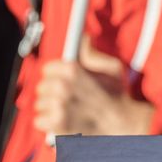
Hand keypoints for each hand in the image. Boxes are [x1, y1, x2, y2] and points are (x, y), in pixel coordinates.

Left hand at [33, 43, 153, 135]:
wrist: (123, 125)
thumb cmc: (117, 96)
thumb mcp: (111, 68)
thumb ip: (91, 53)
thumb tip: (82, 37)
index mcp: (72, 69)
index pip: (47, 69)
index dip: (55, 76)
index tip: (61, 81)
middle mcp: (62, 85)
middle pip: (41, 87)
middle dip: (51, 93)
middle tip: (66, 98)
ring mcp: (58, 104)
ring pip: (40, 104)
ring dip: (49, 109)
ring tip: (66, 111)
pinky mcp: (56, 122)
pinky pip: (39, 121)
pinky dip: (48, 124)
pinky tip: (61, 122)